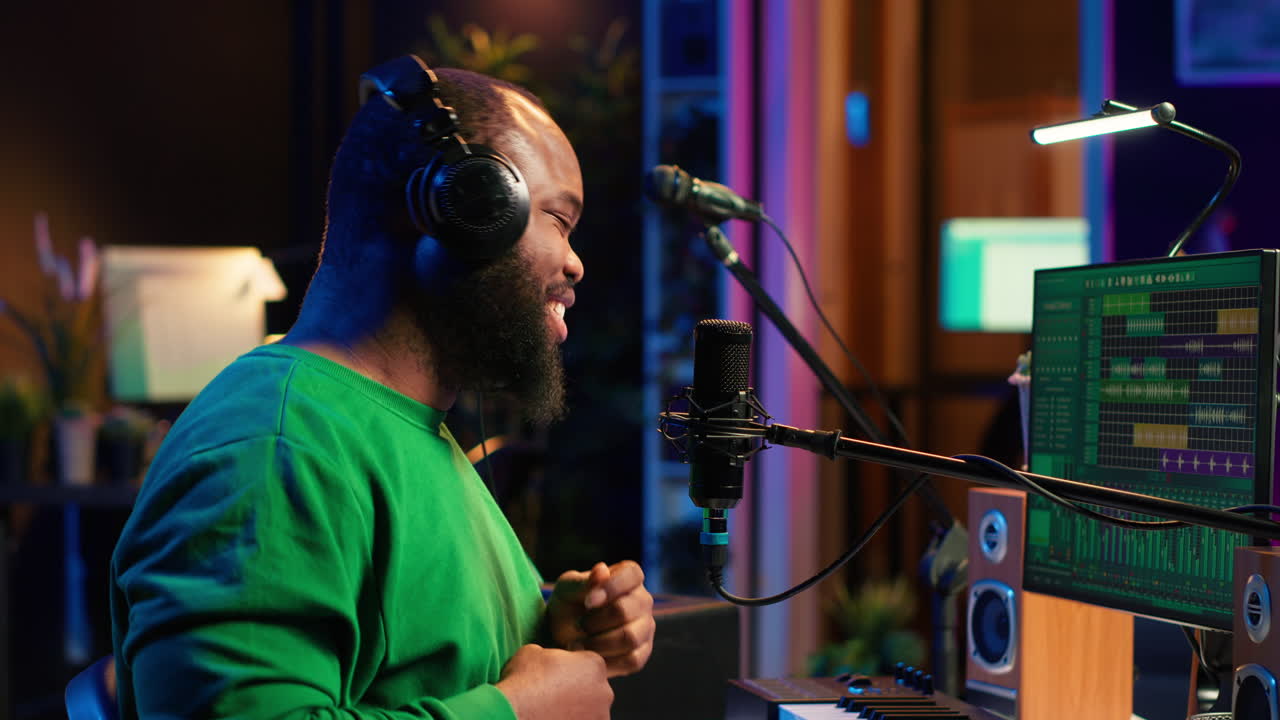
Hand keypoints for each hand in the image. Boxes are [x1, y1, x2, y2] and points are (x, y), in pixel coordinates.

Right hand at [496, 644, 612, 719]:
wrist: (515, 712)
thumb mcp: (533, 652)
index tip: (557, 675)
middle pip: (593, 689)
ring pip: (590, 711)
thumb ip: (550, 653)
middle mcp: (604, 691)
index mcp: (594, 664)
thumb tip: (546, 657)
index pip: (588, 664)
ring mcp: (600, 716)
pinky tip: (552, 718)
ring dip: (576, 711)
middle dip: (577, 691)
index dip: (571, 669)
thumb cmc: (524, 681)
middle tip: (554, 696)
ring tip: (552, 711)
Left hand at [546, 560, 655, 676]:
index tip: (587, 602)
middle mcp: (643, 600)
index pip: (632, 574)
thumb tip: (602, 569)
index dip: (611, 587)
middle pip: (626, 610)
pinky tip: (589, 656)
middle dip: (596, 621)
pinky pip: (631, 659)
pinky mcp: (641, 653)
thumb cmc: (567, 607)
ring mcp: (645, 627)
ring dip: (599, 643)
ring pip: (630, 637)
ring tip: (577, 644)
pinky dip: (606, 660)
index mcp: (628, 577)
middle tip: (578, 625)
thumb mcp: (567, 591)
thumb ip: (583, 582)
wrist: (562, 638)